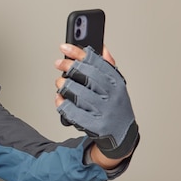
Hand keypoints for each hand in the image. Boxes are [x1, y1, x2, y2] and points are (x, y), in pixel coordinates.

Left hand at [54, 44, 138, 160]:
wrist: (122, 134)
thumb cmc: (115, 105)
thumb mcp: (116, 84)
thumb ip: (107, 65)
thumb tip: (100, 46)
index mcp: (116, 82)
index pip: (96, 62)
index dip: (78, 53)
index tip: (64, 47)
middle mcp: (111, 96)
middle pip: (86, 75)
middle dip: (68, 67)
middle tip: (58, 63)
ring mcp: (103, 111)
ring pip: (76, 92)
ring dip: (63, 86)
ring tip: (60, 84)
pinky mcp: (93, 125)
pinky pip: (71, 111)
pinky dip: (61, 103)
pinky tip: (60, 99)